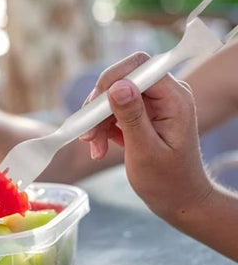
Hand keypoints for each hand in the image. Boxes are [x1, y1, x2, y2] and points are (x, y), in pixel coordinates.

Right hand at [80, 52, 212, 218]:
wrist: (177, 198)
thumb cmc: (167, 181)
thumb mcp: (145, 151)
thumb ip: (132, 117)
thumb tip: (116, 86)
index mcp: (174, 99)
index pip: (140, 66)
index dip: (112, 80)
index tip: (93, 108)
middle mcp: (165, 95)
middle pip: (122, 80)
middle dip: (100, 106)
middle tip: (88, 133)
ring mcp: (153, 104)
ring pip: (114, 96)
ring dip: (98, 121)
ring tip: (95, 148)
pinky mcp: (142, 114)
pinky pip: (114, 110)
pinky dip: (103, 128)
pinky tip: (100, 148)